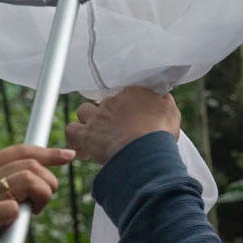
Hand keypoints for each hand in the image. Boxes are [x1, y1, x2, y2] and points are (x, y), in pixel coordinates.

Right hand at [0, 144, 74, 242]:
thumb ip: (1, 183)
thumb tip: (36, 174)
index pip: (19, 151)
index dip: (48, 153)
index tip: (67, 156)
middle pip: (30, 164)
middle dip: (48, 182)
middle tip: (43, 202)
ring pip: (29, 180)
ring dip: (42, 196)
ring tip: (34, 212)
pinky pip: (13, 207)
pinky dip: (21, 214)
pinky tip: (16, 224)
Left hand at [65, 86, 179, 163]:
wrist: (145, 149)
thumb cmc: (160, 132)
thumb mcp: (171, 113)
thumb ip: (163, 102)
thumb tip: (161, 97)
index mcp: (133, 93)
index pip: (126, 94)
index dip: (128, 107)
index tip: (133, 118)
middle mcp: (112, 101)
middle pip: (106, 103)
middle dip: (110, 116)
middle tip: (118, 131)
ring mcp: (97, 116)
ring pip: (83, 111)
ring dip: (88, 121)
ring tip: (97, 134)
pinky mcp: (86, 133)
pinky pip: (71, 131)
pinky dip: (75, 138)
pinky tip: (83, 147)